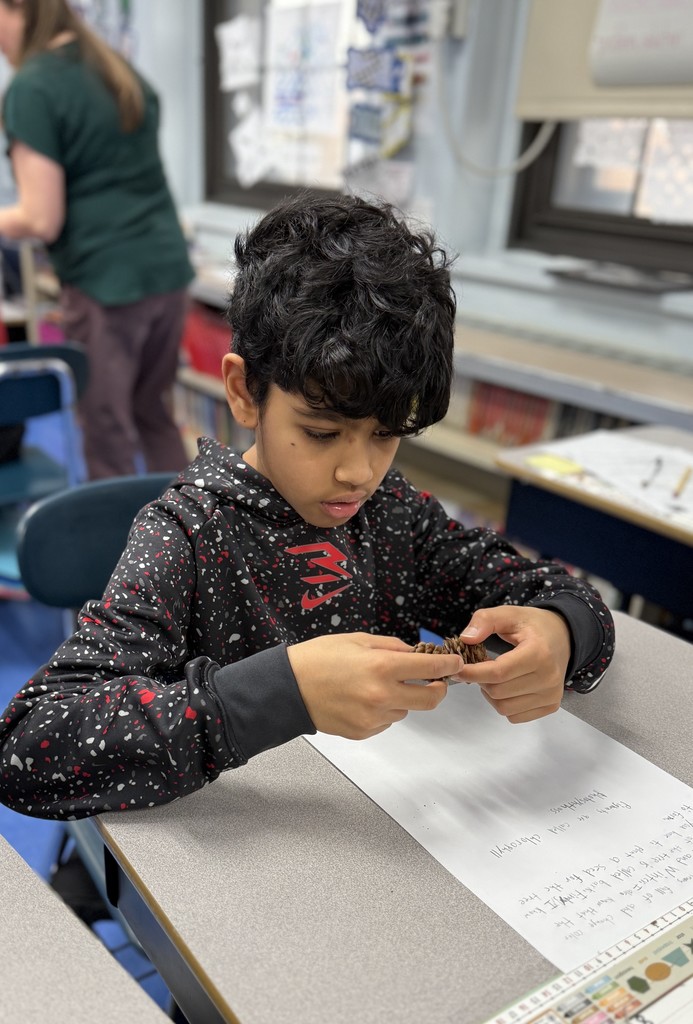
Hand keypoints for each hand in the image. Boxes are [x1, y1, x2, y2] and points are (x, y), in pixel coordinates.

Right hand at [287, 632, 462, 739]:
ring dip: (403, 698)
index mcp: (382, 667)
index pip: (430, 668)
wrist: (288, 688)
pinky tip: (363, 699)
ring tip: (377, 685)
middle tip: (433, 681)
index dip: (448, 665)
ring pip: (405, 710)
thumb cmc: (318, 658)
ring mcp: (373, 718)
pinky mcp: (364, 732)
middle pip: (430, 700)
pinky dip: (383, 710)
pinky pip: (386, 721)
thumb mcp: (358, 640)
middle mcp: (382, 695)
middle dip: (437, 689)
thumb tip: (415, 654)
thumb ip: (392, 647)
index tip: (455, 664)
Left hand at [451, 606, 570, 723]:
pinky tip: (506, 687)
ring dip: (491, 694)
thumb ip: (485, 620)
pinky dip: (504, 704)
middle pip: (498, 692)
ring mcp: (551, 695)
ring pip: (504, 708)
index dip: (472, 673)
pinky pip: (515, 716)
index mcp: (538, 653)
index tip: (456, 669)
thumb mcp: (509, 614)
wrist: (564, 637)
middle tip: (479, 668)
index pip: (498, 673)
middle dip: (481, 681)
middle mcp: (549, 678)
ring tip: (494, 677)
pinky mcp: (551, 706)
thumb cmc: (533, 626)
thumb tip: (466, 638)